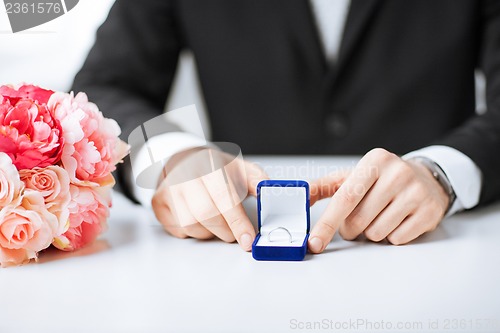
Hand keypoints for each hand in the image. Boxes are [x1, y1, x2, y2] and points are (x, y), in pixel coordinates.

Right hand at [152, 147, 267, 250]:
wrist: (184, 160)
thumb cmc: (214, 168)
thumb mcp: (240, 168)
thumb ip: (257, 180)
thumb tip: (268, 193)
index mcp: (209, 165)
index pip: (224, 197)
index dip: (237, 222)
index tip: (247, 239)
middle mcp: (185, 176)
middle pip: (206, 215)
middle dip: (225, 230)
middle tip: (234, 231)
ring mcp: (168, 189)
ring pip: (191, 226)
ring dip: (209, 232)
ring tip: (215, 220)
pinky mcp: (158, 203)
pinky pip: (178, 230)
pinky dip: (193, 231)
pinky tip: (198, 219)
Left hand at [308, 148, 449, 252]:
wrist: (426, 177)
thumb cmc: (382, 179)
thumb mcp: (353, 176)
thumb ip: (324, 186)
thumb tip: (300, 196)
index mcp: (374, 161)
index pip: (345, 197)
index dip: (327, 223)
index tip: (315, 242)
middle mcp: (397, 173)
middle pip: (358, 220)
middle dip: (351, 228)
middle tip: (358, 218)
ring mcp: (416, 192)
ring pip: (377, 233)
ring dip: (371, 232)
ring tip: (380, 215)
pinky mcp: (429, 212)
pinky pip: (397, 240)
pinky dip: (391, 236)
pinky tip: (397, 220)